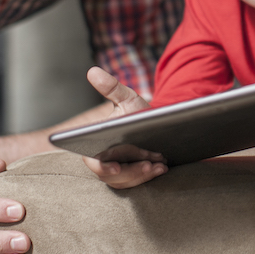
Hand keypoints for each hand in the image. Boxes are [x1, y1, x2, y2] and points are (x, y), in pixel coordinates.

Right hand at [80, 67, 165, 188]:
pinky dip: (149, 178)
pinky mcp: (132, 177)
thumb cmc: (137, 113)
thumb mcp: (127, 100)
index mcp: (97, 144)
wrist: (155, 124)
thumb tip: (92, 70)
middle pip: (113, 175)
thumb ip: (111, 88)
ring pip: (126, 181)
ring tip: (158, 166)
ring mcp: (119, 171)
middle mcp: (105, 160)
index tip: (115, 168)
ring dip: (141, 176)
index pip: (93, 161)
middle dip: (130, 172)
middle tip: (147, 165)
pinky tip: (162, 169)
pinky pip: (137, 183)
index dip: (101, 167)